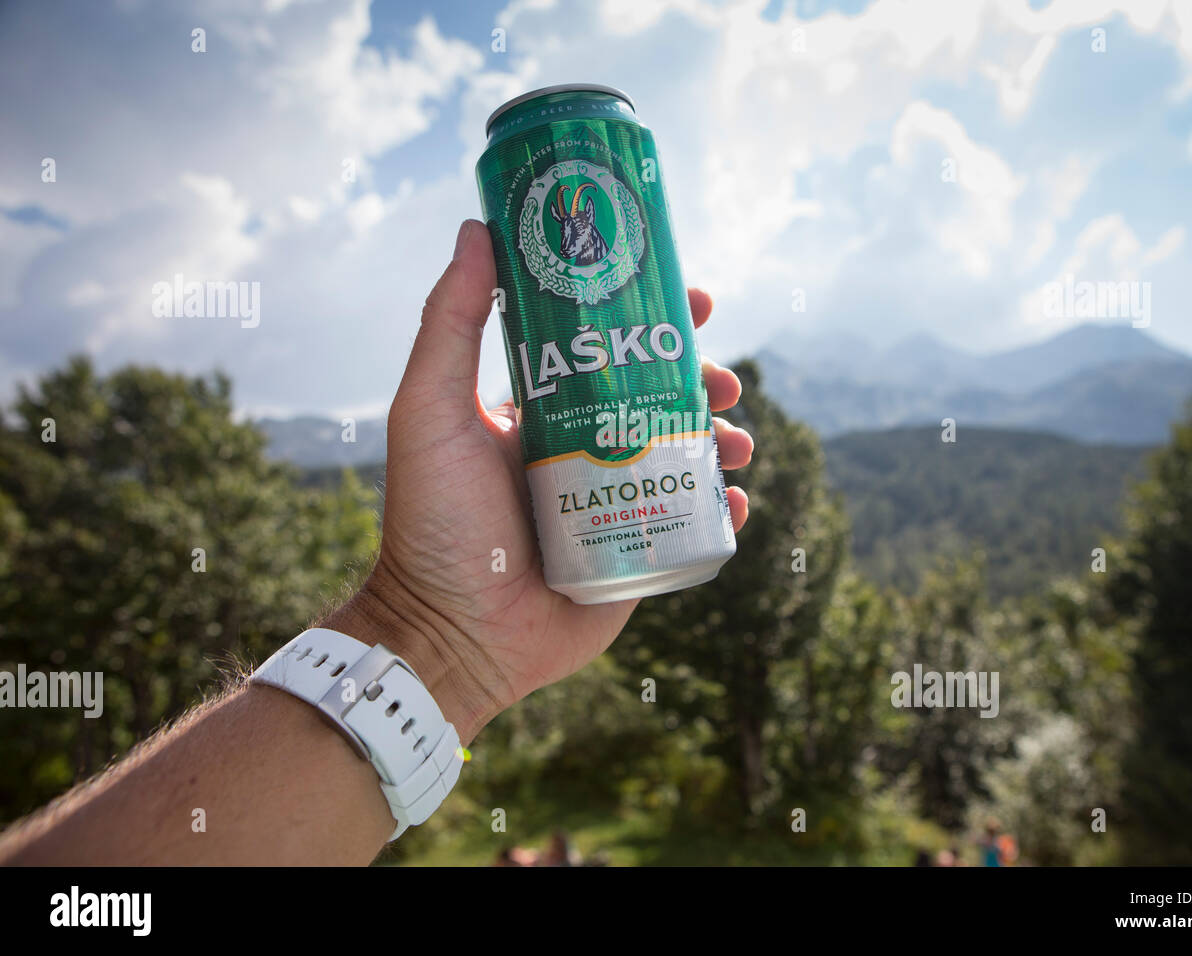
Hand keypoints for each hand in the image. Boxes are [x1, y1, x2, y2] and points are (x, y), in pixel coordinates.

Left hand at [323, 220, 752, 740]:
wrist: (451, 635)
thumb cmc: (433, 523)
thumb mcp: (431, 411)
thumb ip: (449, 322)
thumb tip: (477, 227)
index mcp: (542, 411)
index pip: (610, 349)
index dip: (657, 320)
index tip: (696, 298)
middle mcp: (582, 450)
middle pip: (661, 398)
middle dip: (703, 380)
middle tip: (724, 380)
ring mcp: (612, 503)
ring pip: (685, 457)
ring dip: (722, 440)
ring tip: (736, 442)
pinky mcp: (635, 556)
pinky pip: (692, 524)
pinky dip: (723, 509)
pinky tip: (736, 499)